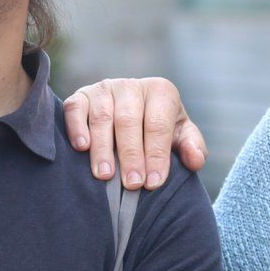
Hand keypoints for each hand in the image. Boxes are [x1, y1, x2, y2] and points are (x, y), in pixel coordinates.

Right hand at [62, 77, 205, 189]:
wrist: (132, 114)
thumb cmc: (158, 130)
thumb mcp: (180, 136)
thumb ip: (192, 147)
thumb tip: (194, 160)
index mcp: (160, 91)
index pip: (158, 124)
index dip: (156, 154)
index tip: (153, 183)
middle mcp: (131, 86)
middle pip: (129, 121)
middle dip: (131, 155)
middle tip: (132, 184)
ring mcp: (104, 89)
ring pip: (102, 117)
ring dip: (103, 148)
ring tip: (105, 175)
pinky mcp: (81, 96)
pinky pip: (75, 109)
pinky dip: (77, 127)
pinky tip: (82, 148)